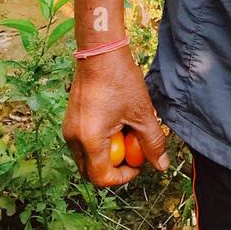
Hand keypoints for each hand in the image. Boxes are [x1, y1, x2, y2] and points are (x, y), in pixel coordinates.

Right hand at [63, 43, 169, 186]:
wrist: (100, 51)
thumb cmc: (120, 80)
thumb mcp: (142, 113)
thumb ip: (152, 143)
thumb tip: (161, 165)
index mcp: (89, 140)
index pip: (102, 177)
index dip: (124, 177)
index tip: (140, 164)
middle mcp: (73, 138)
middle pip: (91, 171)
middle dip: (115, 168)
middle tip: (133, 152)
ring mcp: (69, 129)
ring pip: (88, 157)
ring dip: (108, 153)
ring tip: (126, 131)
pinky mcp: (71, 119)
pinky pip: (84, 142)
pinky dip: (100, 141)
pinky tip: (116, 121)